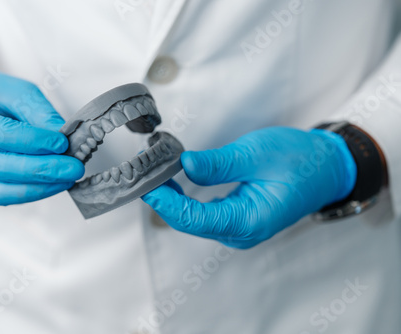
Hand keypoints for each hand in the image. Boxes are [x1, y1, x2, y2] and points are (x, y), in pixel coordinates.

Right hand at [0, 68, 83, 204]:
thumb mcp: (14, 90)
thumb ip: (38, 111)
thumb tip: (62, 137)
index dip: (33, 141)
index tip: (62, 143)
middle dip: (41, 169)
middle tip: (74, 168)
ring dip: (38, 188)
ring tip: (67, 180)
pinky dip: (29, 194)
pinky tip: (51, 185)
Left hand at [142, 127, 356, 247]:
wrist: (325, 168)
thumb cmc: (299, 160)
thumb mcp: (257, 154)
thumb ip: (219, 164)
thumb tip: (184, 165)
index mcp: (249, 221)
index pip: (194, 218)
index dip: (166, 202)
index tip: (146, 183)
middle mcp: (241, 232)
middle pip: (190, 222)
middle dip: (164, 199)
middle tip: (144, 172)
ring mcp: (239, 228)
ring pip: (194, 219)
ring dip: (172, 199)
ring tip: (154, 174)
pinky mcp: (237, 218)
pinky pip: (203, 213)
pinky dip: (186, 199)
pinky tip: (174, 182)